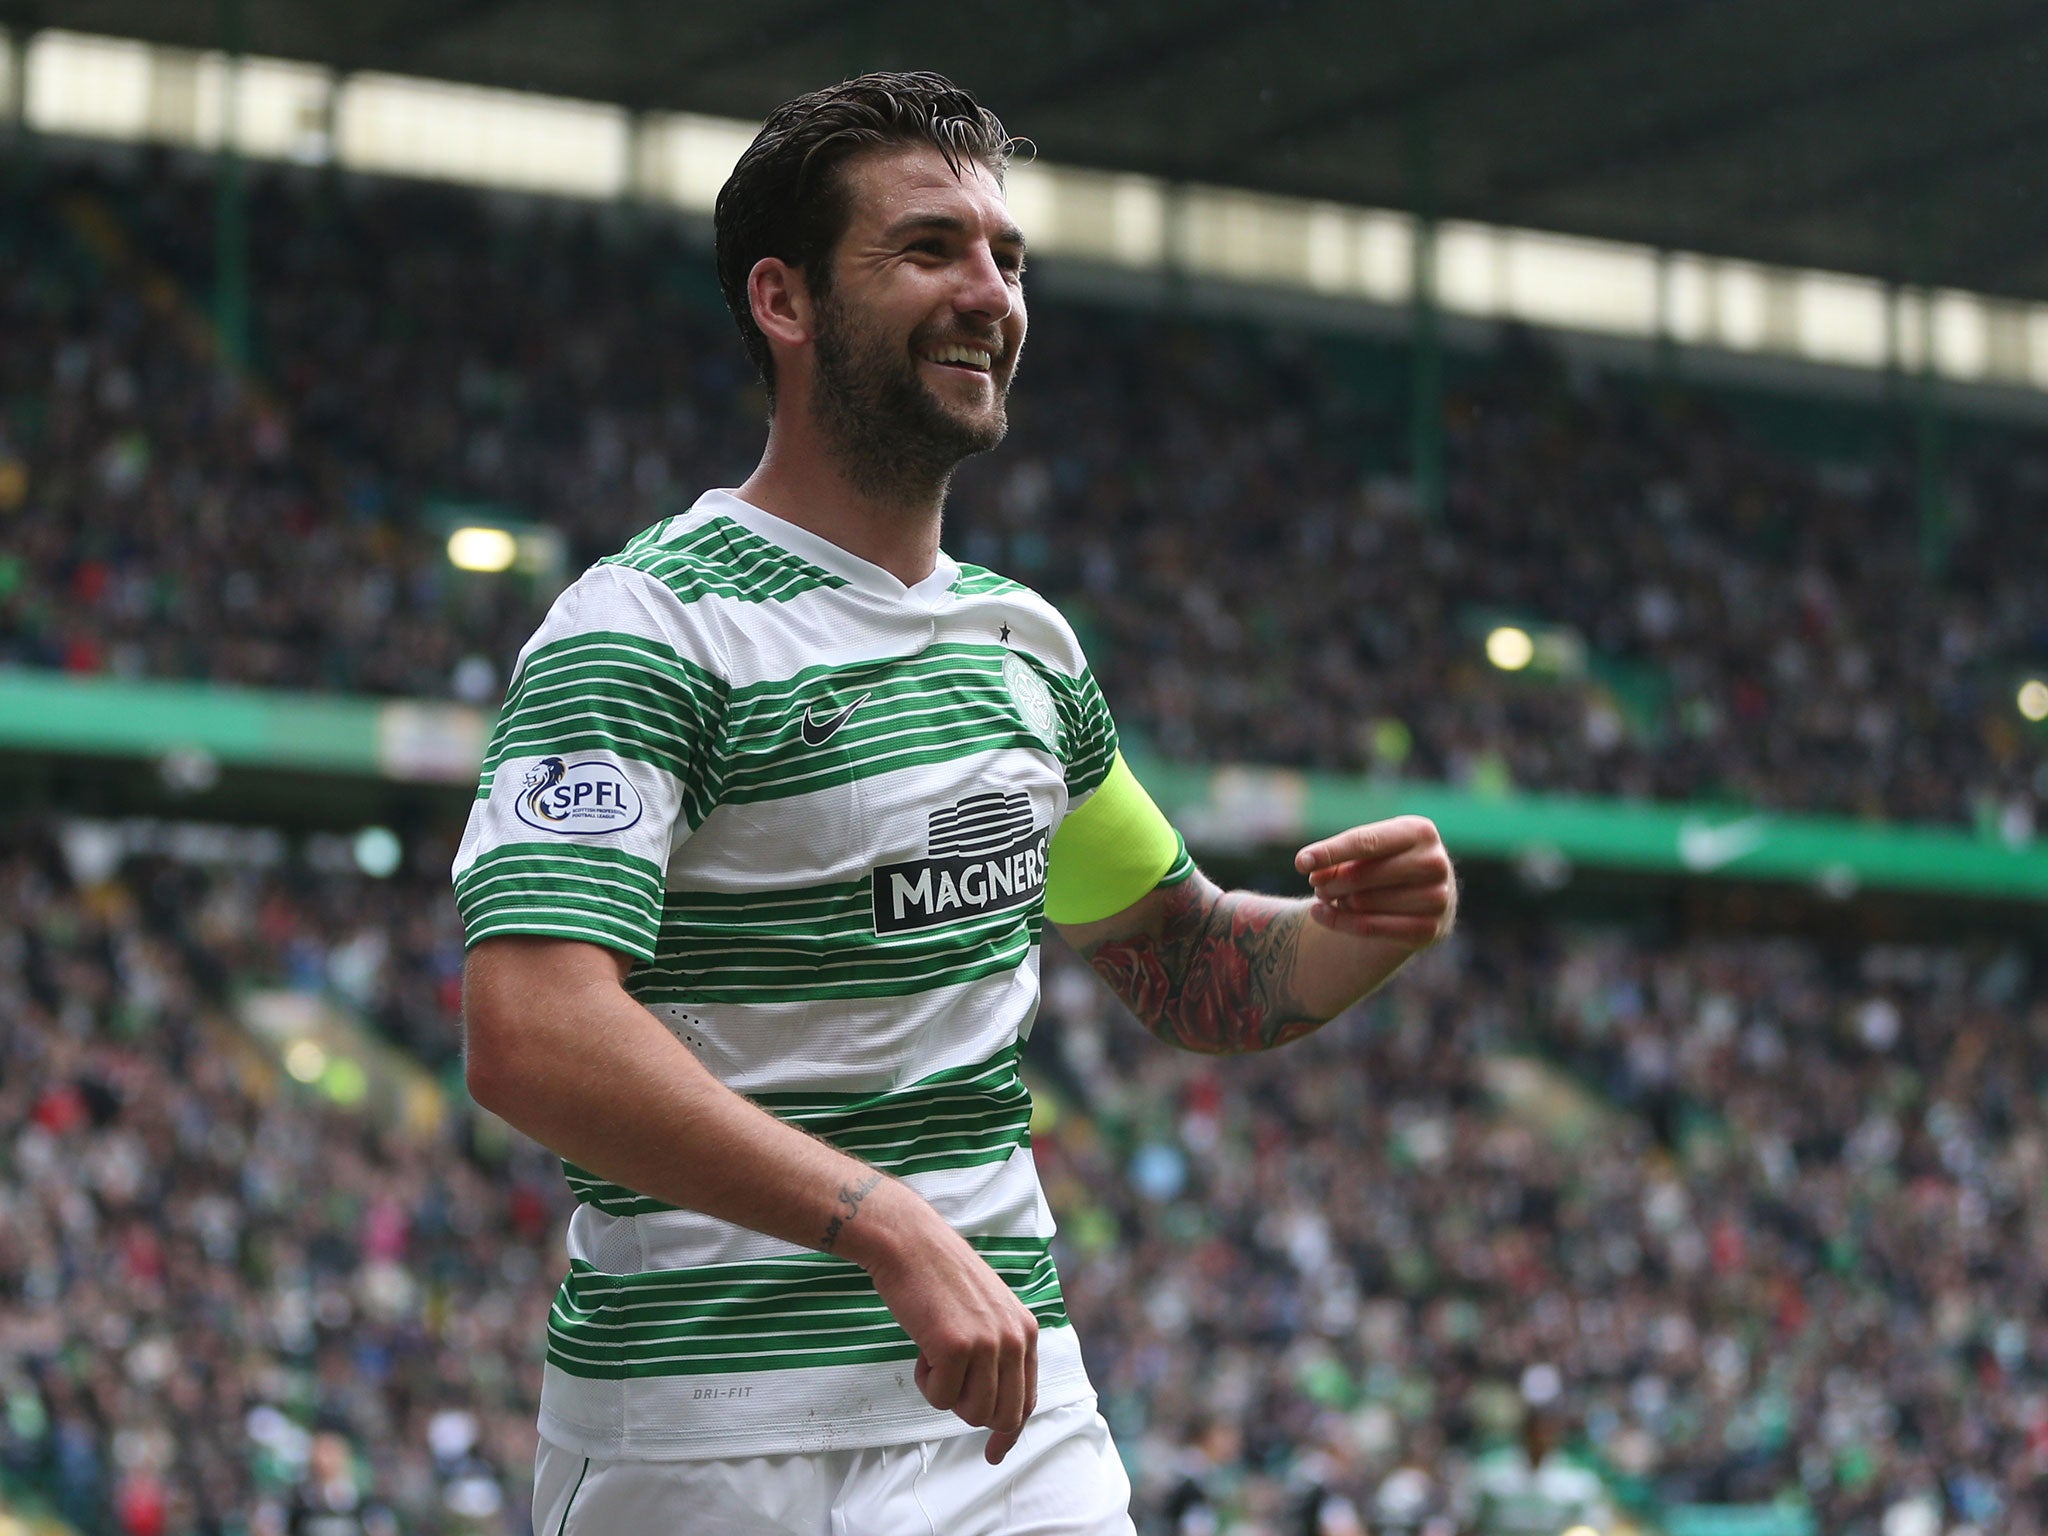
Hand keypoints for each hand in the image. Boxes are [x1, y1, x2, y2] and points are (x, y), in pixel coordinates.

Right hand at [860, 1197, 1039, 1464]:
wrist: (910, 1243)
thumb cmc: (940, 1277)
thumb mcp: (988, 1310)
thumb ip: (1000, 1350)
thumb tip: (995, 1405)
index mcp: (1027, 1330)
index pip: (1027, 1400)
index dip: (1010, 1433)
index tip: (993, 1454)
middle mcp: (1015, 1339)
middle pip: (1002, 1415)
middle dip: (969, 1411)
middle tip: (945, 1381)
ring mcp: (988, 1343)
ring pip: (971, 1412)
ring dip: (945, 1395)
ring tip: (934, 1356)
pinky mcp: (956, 1347)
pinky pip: (939, 1398)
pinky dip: (924, 1381)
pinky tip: (922, 1347)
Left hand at [1294, 814, 1454, 947]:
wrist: (1423, 898)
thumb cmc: (1388, 865)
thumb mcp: (1370, 851)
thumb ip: (1342, 858)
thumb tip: (1314, 872)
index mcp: (1420, 831)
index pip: (1366, 842)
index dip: (1330, 852)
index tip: (1300, 863)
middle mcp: (1435, 863)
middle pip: (1360, 875)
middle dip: (1329, 882)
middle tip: (1317, 884)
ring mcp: (1437, 898)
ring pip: (1362, 903)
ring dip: (1338, 902)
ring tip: (1338, 897)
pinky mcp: (1430, 929)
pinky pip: (1369, 928)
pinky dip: (1338, 922)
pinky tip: (1320, 914)